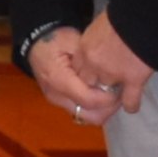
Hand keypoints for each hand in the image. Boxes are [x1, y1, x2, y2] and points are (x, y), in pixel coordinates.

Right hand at [30, 13, 156, 122]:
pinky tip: (103, 93)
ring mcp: (58, 102)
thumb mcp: (74, 41)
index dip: (109, 98)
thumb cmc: (55, 39)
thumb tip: (110, 75)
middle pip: (90, 115)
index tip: (122, 88)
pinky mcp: (61, 102)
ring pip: (88, 117)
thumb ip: (90, 60)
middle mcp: (57, 96)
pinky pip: (83, 112)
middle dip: (109, 108)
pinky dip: (96, 107)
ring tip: (113, 94)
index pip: (89, 100)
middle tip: (121, 94)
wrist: (35, 43)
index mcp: (58, 80)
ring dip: (104, 109)